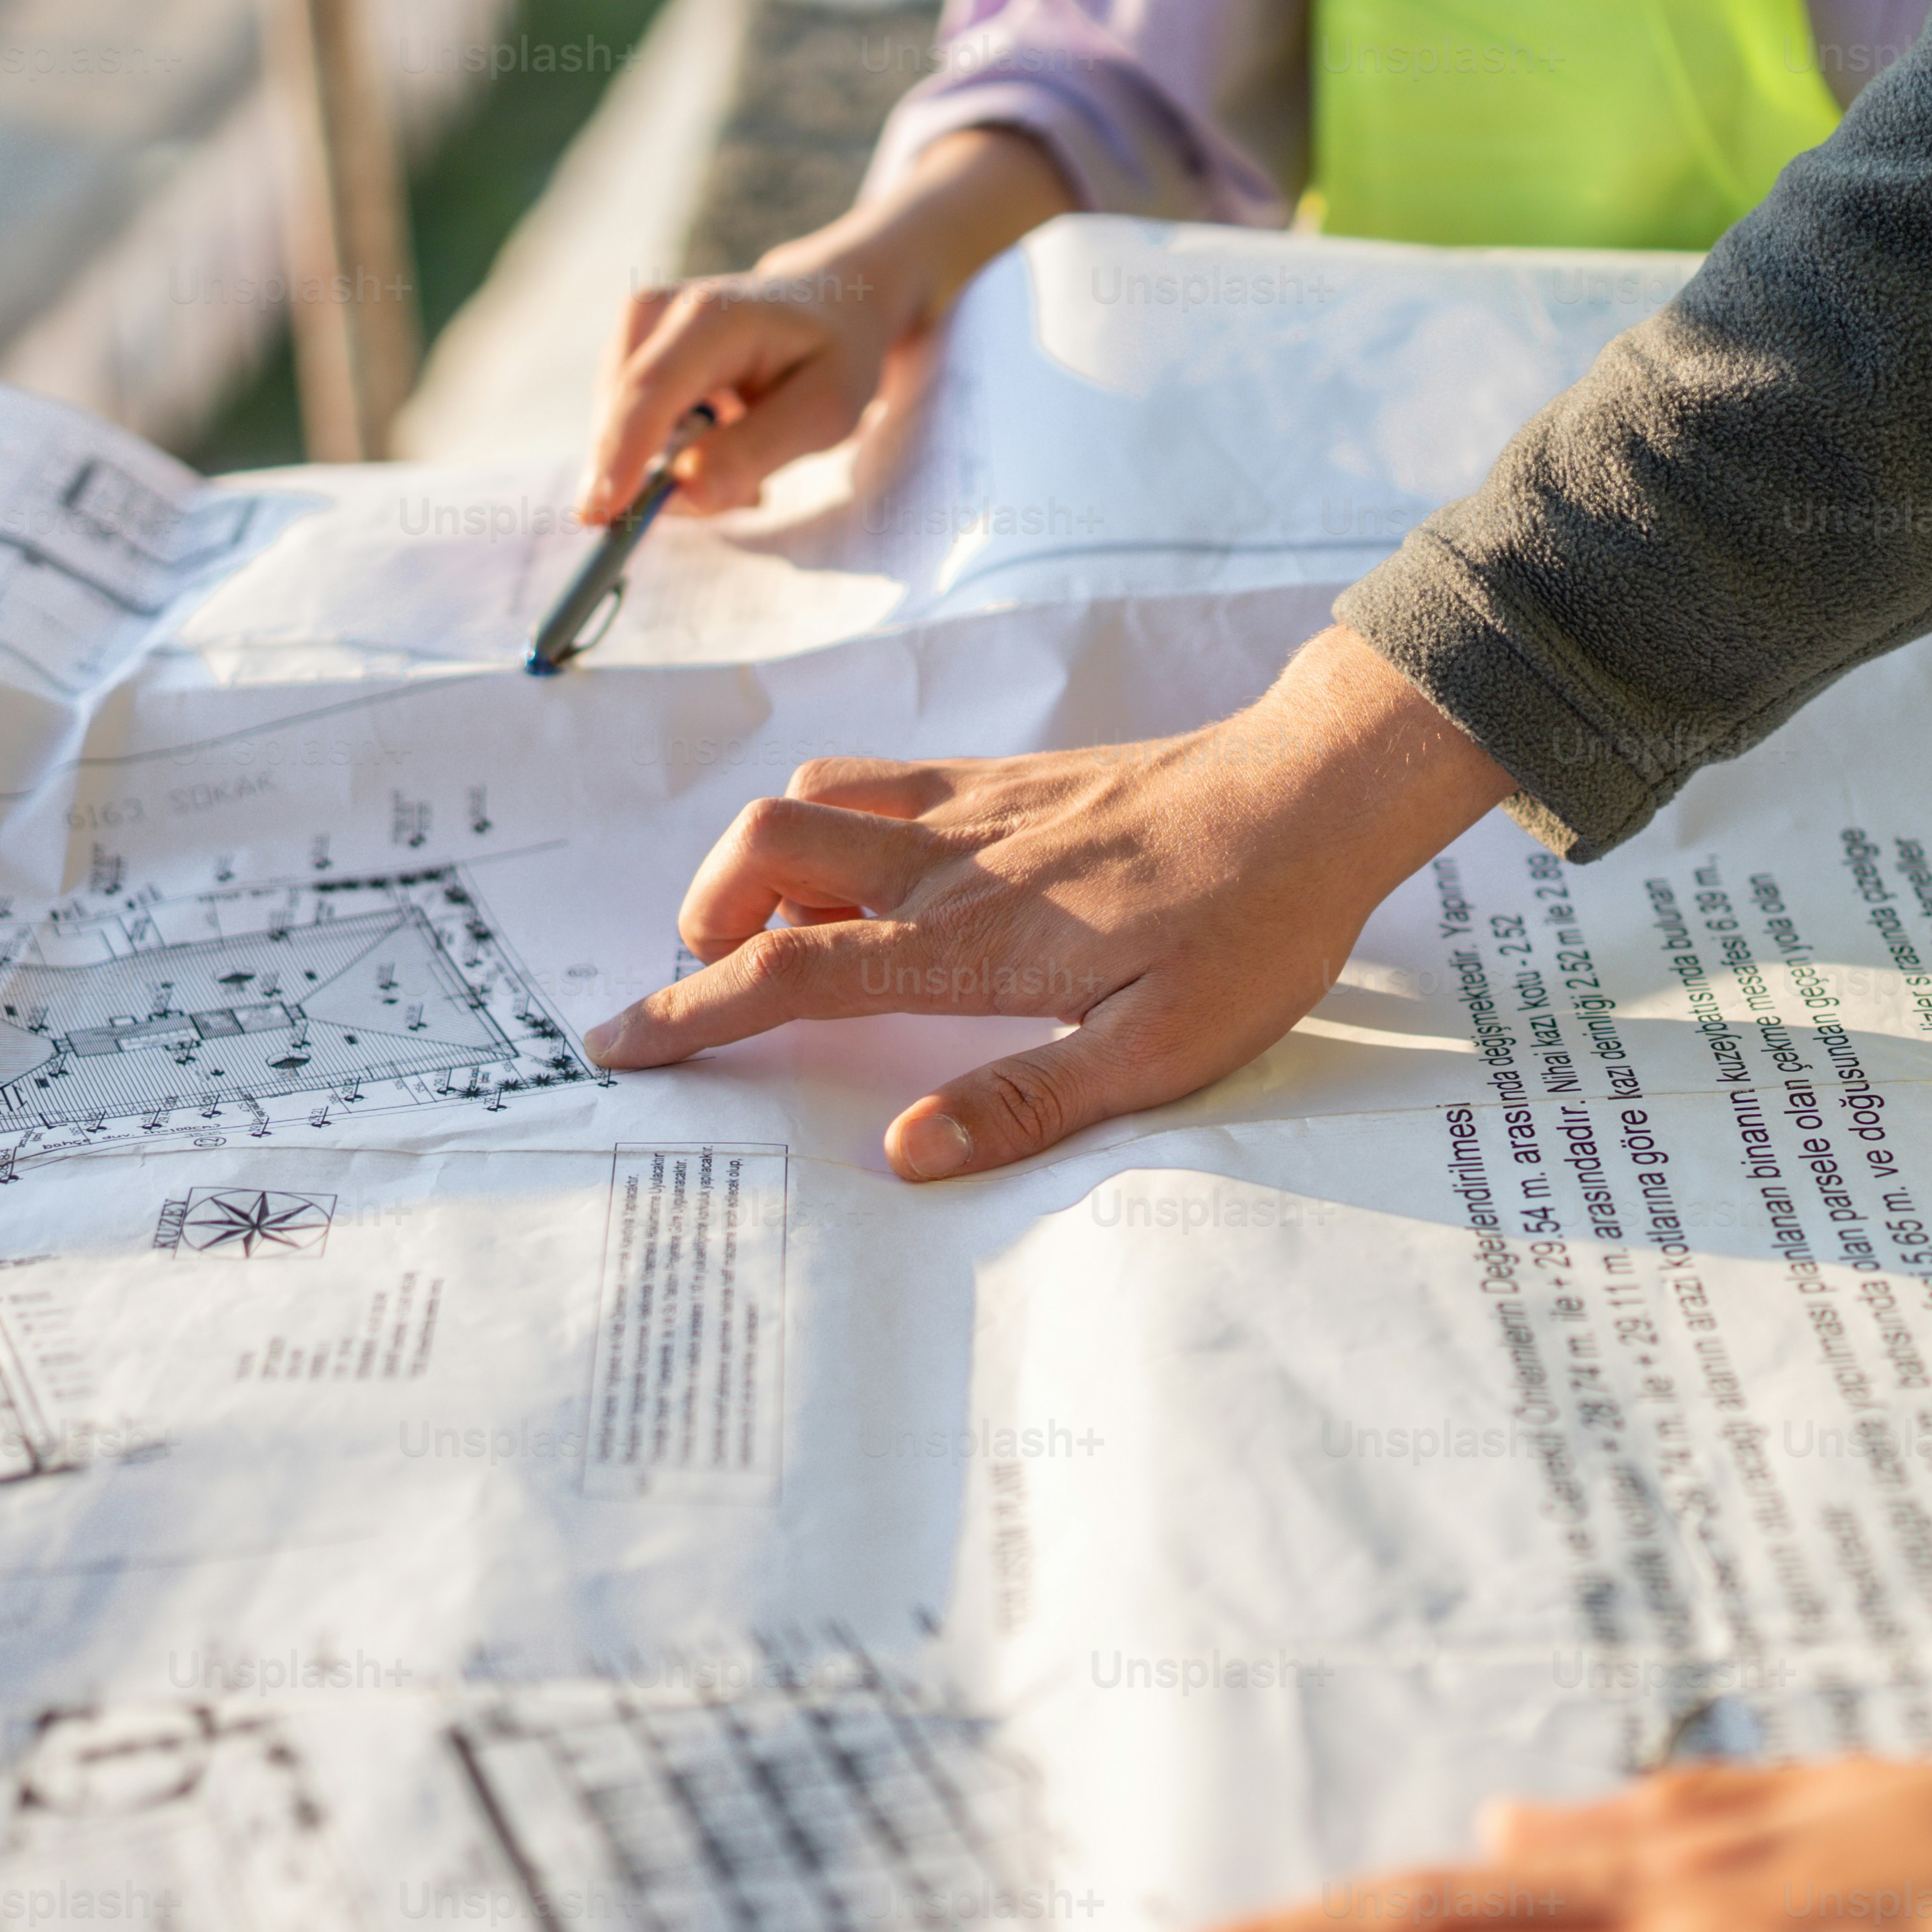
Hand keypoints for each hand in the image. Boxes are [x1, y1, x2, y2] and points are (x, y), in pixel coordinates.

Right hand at [581, 126, 1078, 522]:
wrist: (831, 302)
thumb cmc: (834, 356)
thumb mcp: (825, 410)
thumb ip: (754, 451)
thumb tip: (683, 493)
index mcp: (713, 316)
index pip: (651, 392)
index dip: (621, 456)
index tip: (599, 514)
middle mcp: (658, 311)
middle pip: (626, 418)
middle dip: (666, 480)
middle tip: (751, 493)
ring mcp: (634, 328)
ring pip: (623, 431)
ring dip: (676, 469)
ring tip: (751, 462)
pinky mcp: (627, 352)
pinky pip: (629, 427)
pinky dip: (670, 454)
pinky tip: (722, 443)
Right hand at [586, 629, 1509, 1179]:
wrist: (1310, 794)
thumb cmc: (1248, 929)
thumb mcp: (1157, 1057)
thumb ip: (1024, 1104)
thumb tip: (905, 1153)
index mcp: (966, 945)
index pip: (787, 975)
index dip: (690, 1011)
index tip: (621, 1043)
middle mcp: (947, 863)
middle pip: (759, 852)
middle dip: (705, 916)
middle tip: (729, 981)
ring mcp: (969, 807)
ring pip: (806, 800)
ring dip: (763, 864)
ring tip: (801, 937)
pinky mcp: (1001, 777)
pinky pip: (874, 778)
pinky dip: (831, 821)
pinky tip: (876, 878)